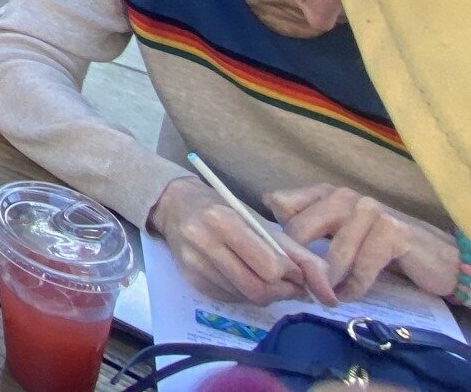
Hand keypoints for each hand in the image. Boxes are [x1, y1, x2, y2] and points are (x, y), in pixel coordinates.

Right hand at [150, 177, 335, 305]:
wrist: (176, 206)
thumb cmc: (224, 209)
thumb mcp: (260, 221)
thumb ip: (296, 253)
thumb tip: (328, 290)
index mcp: (223, 221)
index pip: (269, 267)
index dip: (292, 275)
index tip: (297, 271)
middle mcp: (204, 242)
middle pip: (257, 288)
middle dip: (281, 291)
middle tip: (289, 283)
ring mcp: (195, 264)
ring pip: (245, 297)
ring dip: (265, 294)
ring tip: (268, 278)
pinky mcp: (191, 280)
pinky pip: (231, 299)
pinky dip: (246, 294)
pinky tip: (244, 277)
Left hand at [267, 185, 460, 299]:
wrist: (430, 254)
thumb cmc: (375, 244)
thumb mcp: (336, 230)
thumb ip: (304, 219)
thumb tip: (267, 200)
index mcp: (325, 193)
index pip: (283, 205)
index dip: (276, 237)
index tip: (275, 264)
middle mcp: (344, 195)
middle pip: (301, 230)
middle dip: (298, 264)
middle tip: (299, 289)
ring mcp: (369, 211)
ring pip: (333, 253)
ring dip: (328, 282)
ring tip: (326, 296)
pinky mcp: (392, 232)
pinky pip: (362, 267)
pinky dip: (354, 286)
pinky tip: (349, 294)